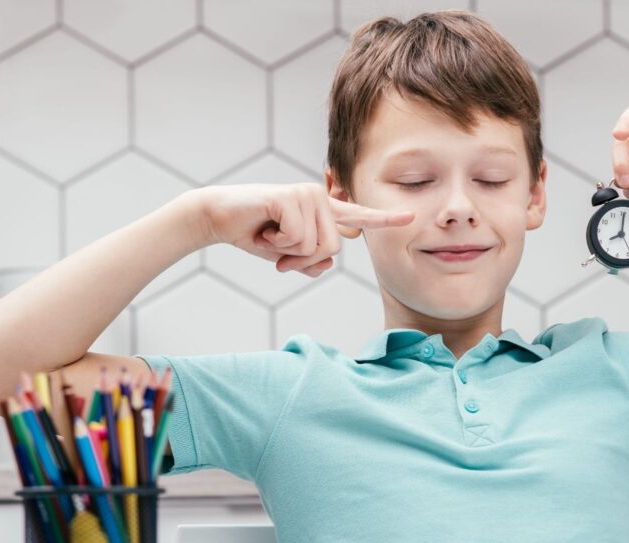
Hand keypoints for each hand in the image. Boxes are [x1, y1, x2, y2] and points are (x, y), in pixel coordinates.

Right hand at [191, 183, 414, 276]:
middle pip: (333, 248)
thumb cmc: (255, 235)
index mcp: (323, 211)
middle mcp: (320, 198)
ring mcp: (307, 194)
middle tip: (279, 246)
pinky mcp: (291, 196)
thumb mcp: (288, 257)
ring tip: (271, 234)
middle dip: (303, 258)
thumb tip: (326, 261)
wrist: (220, 218)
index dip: (384, 220)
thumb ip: (311, 262)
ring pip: (316, 245)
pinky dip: (277, 242)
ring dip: (288, 251)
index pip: (358, 218)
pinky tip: (265, 229)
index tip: (409, 218)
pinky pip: (297, 237)